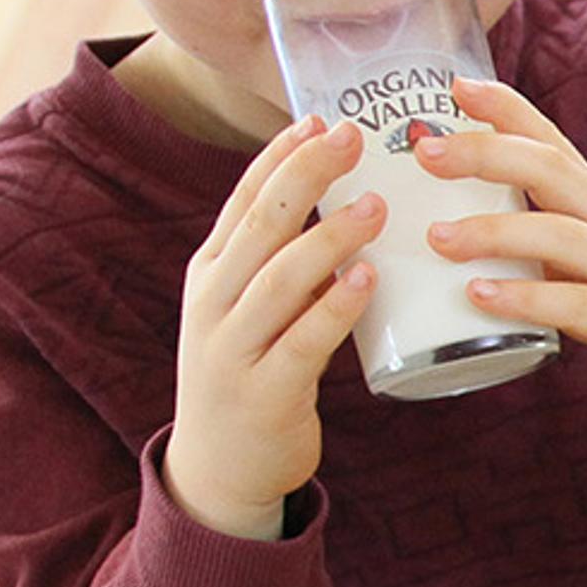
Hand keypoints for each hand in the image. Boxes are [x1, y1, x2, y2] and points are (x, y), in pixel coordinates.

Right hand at [163, 117, 382, 539]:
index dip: (278, 158)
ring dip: (329, 236)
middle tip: (352, 135)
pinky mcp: (264, 393)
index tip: (318, 117)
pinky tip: (368, 279)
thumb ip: (285, 263)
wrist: (219, 469)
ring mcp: (232, 349)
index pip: (243, 202)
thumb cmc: (252, 372)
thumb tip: (348, 201)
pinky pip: (303, 342)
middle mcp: (213, 303)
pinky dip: (335, 306)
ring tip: (375, 203)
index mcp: (211, 274)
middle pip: (260, 226)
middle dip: (304, 176)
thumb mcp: (250, 310)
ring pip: (280, 279)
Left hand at [415, 79, 586, 474]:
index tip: (455, 86)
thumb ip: (535, 231)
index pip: (553, 140)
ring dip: (494, 232)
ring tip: (437, 238)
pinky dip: (525, 299)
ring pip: (562, 236)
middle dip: (488, 154)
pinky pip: (577, 307)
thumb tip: (443, 215)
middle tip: (425, 153)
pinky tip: (480, 297)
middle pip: (554, 171)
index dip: (507, 109)